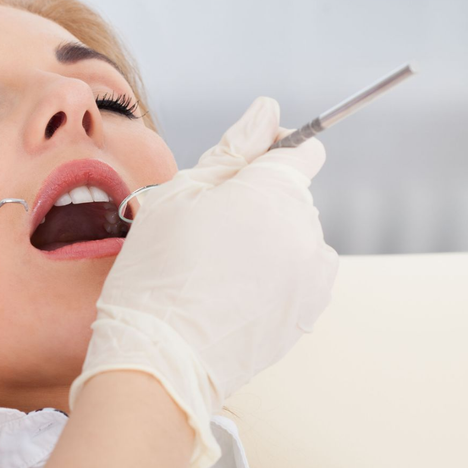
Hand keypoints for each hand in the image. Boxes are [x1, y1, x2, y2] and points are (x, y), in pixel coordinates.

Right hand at [71, 97, 337, 467]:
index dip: (271, 150)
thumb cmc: (156, 273)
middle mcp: (306, 231)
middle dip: (258, 201)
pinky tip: (230, 292)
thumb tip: (267, 110)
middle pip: (293, 195)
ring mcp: (311, 277)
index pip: (302, 149)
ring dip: (266, 240)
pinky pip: (298, 276)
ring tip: (213, 269)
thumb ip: (231, 149)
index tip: (241, 169)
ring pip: (294, 237)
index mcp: (275, 192)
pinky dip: (273, 276)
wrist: (158, 357)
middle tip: (204, 231)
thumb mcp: (178, 195)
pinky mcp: (307, 313)